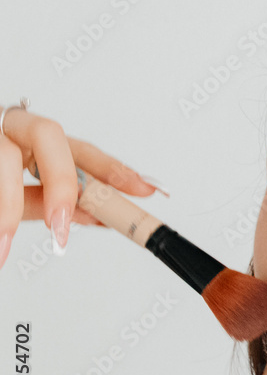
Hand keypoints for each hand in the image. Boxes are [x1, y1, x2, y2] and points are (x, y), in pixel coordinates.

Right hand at [0, 101, 165, 269]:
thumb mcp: (18, 194)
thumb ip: (52, 204)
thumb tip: (99, 216)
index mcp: (34, 141)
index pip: (83, 149)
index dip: (114, 169)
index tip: (144, 190)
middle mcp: (12, 128)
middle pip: (49, 135)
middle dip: (61, 180)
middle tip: (61, 227)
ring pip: (5, 160)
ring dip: (6, 206)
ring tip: (1, 246)